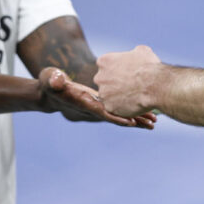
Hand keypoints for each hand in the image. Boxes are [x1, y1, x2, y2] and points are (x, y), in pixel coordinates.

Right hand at [39, 67, 155, 128]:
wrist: (50, 90)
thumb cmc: (49, 83)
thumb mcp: (49, 79)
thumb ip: (53, 79)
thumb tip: (57, 79)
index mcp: (85, 103)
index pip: (103, 112)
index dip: (118, 117)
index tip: (132, 122)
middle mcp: (94, 107)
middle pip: (117, 116)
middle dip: (134, 120)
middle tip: (152, 124)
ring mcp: (99, 105)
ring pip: (121, 112)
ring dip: (136, 117)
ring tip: (154, 121)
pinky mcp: (102, 100)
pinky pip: (120, 106)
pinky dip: (132, 108)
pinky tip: (145, 108)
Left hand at [94, 46, 160, 116]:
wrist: (154, 85)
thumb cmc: (149, 67)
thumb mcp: (142, 51)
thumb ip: (133, 53)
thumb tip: (136, 54)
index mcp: (104, 61)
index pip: (107, 66)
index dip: (118, 70)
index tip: (128, 73)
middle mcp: (99, 77)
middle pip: (105, 82)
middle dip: (115, 84)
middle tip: (130, 86)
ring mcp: (103, 94)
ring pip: (109, 96)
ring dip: (118, 97)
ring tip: (134, 96)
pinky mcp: (109, 107)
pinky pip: (115, 108)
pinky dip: (123, 107)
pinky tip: (133, 104)